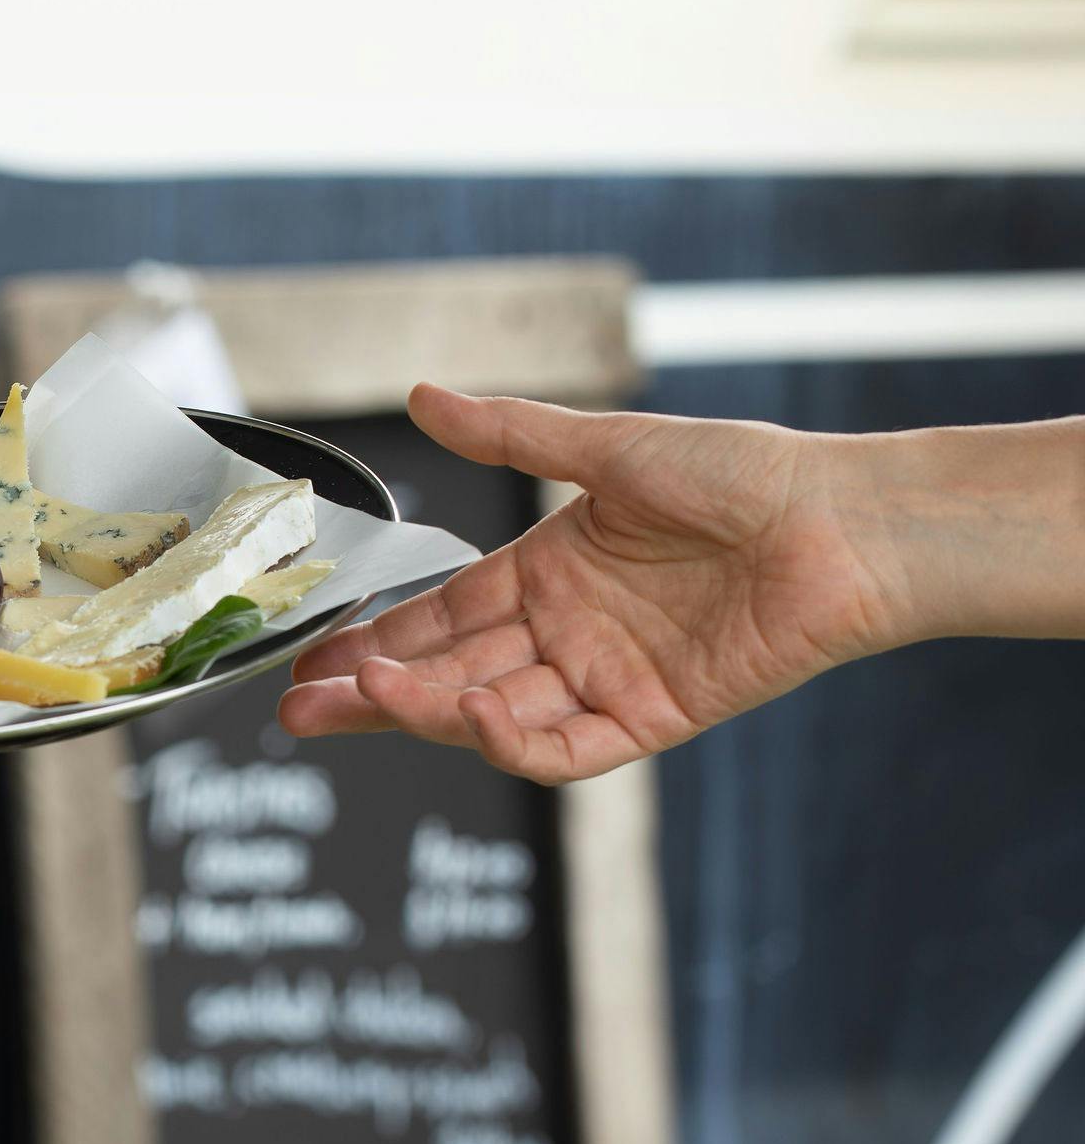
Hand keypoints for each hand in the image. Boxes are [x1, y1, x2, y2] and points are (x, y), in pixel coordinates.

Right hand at [279, 385, 906, 782]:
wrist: (841, 522)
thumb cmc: (740, 472)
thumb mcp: (607, 448)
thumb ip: (509, 436)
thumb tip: (423, 395)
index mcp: (550, 572)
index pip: (441, 616)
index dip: (377, 638)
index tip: (315, 656)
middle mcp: (568, 631)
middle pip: (449, 672)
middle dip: (374, 692)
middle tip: (302, 709)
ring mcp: (606, 678)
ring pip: (493, 711)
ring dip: (428, 712)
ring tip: (364, 701)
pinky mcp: (651, 717)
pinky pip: (568, 748)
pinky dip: (515, 741)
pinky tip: (473, 715)